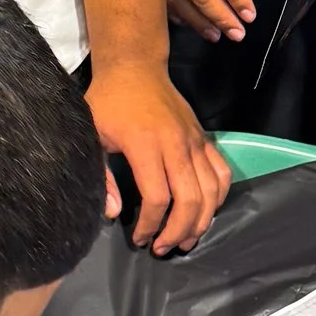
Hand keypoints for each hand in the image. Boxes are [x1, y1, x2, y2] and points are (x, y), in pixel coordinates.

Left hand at [88, 58, 229, 252]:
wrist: (135, 67)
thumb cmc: (108, 102)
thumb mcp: (92, 135)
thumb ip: (102, 177)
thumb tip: (113, 214)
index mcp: (145, 145)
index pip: (157, 198)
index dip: (150, 225)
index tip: (140, 239)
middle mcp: (176, 144)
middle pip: (189, 200)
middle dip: (177, 232)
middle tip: (163, 248)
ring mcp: (194, 141)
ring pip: (211, 190)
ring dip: (201, 221)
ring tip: (185, 240)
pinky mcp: (204, 138)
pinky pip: (222, 172)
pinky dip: (219, 197)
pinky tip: (206, 213)